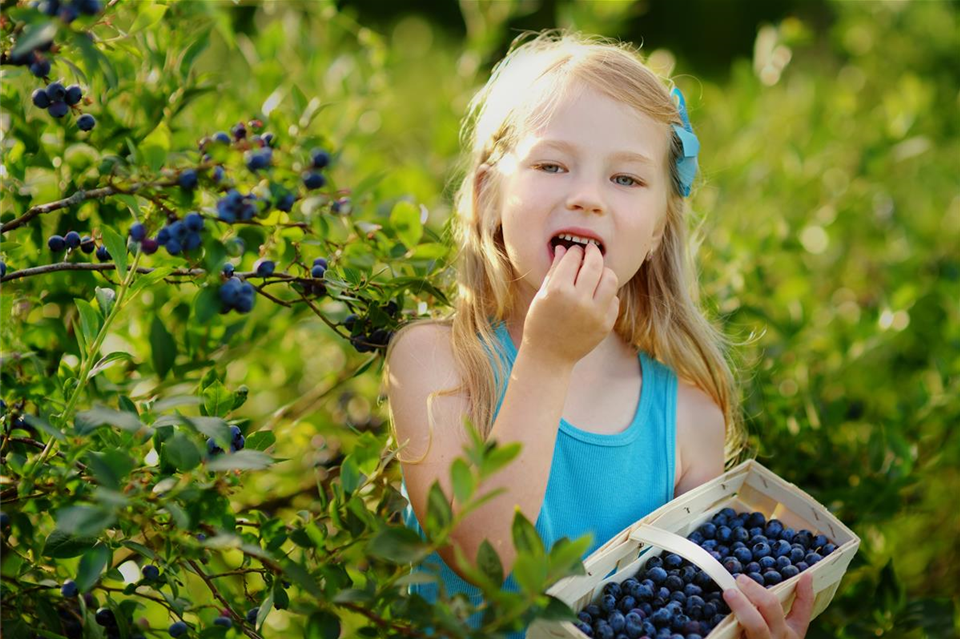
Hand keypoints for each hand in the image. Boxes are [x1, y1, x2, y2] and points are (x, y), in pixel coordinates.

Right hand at [520, 242, 618, 367]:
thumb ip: (555, 270)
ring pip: (611, 279)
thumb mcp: (542, 294)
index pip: (573, 258)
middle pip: (595, 264)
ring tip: (597, 272)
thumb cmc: (540, 323)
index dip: (574, 251)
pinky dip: (607, 294)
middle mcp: (578, 300)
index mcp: (558, 290)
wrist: (548, 356)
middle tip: (591, 250)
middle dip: (593, 253)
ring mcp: (595, 314)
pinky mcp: (605, 325)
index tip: (575, 250)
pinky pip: (614, 299)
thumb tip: (565, 248)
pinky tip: (597, 295)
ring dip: (604, 271)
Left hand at [723, 571, 815, 638]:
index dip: (805, 593)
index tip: (804, 576)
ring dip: (742, 606)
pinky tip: (714, 624)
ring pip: (756, 624)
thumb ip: (767, 614)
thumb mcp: (773, 631)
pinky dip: (726, 630)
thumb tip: (756, 586)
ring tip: (729, 593)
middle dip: (756, 591)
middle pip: (772, 609)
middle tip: (740, 580)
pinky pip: (736, 637)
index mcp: (792, 635)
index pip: (803, 611)